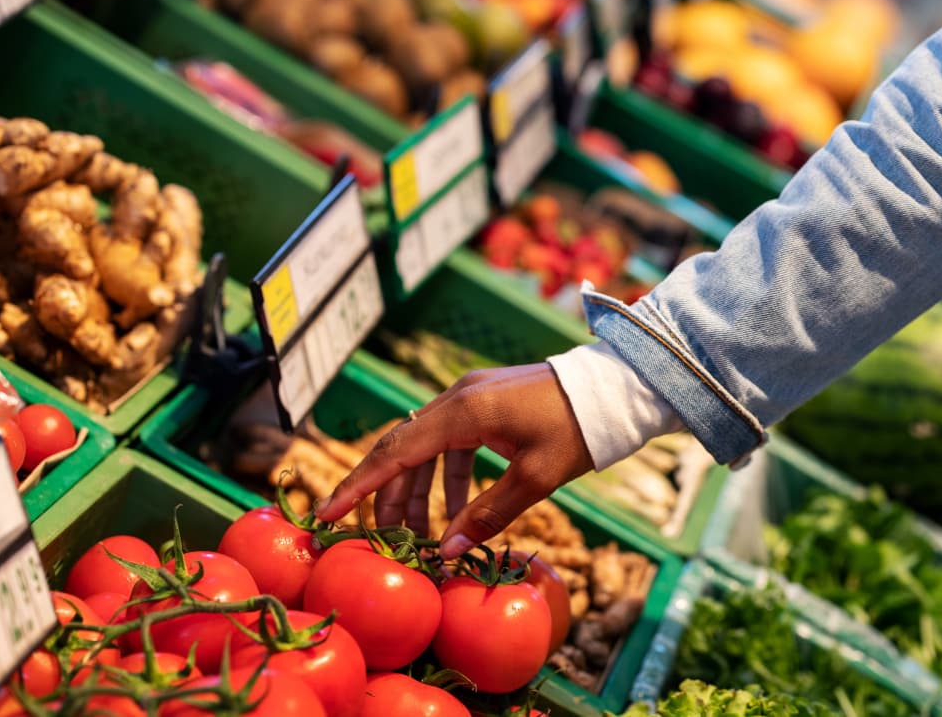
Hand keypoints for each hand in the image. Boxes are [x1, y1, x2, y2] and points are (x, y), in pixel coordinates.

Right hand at [313, 364, 594, 558]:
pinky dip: (445, 475)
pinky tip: (453, 511)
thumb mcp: (536, 479)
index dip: (358, 486)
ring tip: (417, 535)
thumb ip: (488, 515)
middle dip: (386, 497)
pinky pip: (450, 441)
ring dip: (417, 490)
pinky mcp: (485, 402)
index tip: (327, 513)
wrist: (614, 389)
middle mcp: (458, 398)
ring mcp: (471, 396)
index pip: (394, 451)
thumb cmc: (577, 431)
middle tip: (380, 539)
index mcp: (463, 411)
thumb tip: (448, 552)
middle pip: (402, 450)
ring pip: (425, 447)